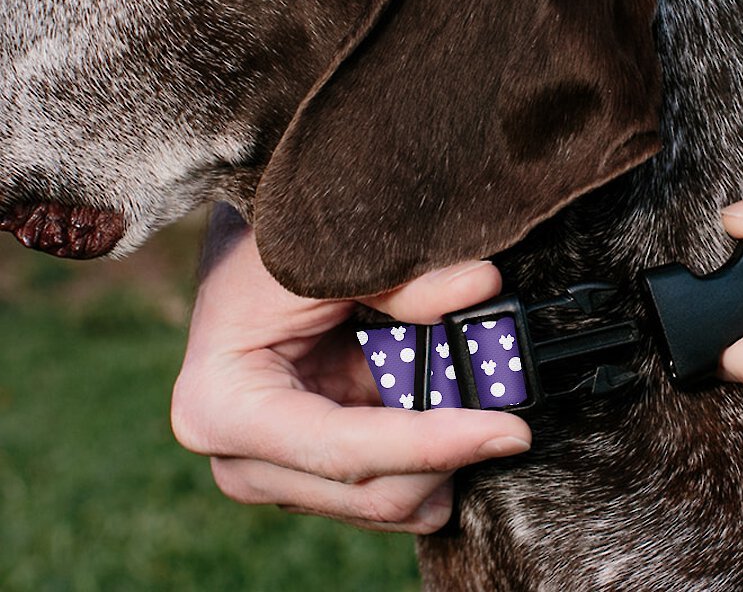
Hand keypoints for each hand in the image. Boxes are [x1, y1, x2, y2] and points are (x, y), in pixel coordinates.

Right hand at [170, 206, 530, 532]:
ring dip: (442, 456)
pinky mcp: (311, 468)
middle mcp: (242, 460)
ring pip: (386, 498)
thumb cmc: (267, 251)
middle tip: (510, 409)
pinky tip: (450, 410)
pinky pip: (388, 483)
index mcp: (226, 409)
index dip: (433, 444)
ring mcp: (277, 472)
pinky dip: (430, 453)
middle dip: (448, 454)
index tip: (508, 431)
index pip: (346, 450)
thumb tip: (482, 285)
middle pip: (370, 490)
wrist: (240, 256)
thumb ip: (403, 282)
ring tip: (476, 396)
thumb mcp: (327, 258)